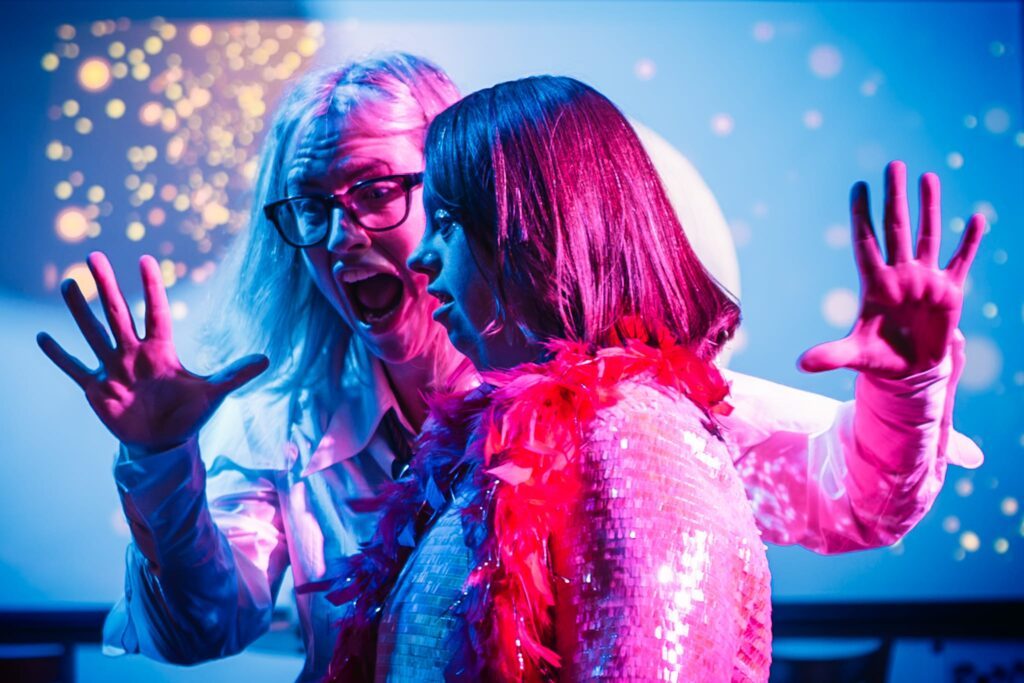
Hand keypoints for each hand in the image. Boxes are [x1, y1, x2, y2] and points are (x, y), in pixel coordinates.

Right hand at [37, 251, 268, 454]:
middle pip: (118, 313)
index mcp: (162, 350)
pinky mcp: (97, 389)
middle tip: (94, 255)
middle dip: (107, 286)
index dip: (152, 288)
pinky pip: (75, 368)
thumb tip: (267, 358)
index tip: (146, 260)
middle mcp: (134, 353)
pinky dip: (59, 355)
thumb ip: (235, 374)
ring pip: (94, 333)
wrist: (164, 442)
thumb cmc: (188, 413)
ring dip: (80, 311)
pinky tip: (43, 337)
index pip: (156, 312)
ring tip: (69, 283)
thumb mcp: (214, 392)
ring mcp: (113, 369)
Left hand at [798, 161, 983, 378]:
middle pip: (896, 228)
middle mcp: (900, 274)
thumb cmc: (878, 358)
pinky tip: (976, 218)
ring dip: (929, 207)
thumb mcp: (854, 355)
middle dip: (895, 197)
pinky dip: (970, 241)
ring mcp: (925, 280)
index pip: (866, 242)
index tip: (858, 186)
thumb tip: (800, 365)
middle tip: (893, 165)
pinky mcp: (949, 291)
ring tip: (927, 177)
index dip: (862, 215)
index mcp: (875, 284)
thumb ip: (830, 355)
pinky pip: (961, 261)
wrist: (910, 371)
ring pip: (927, 235)